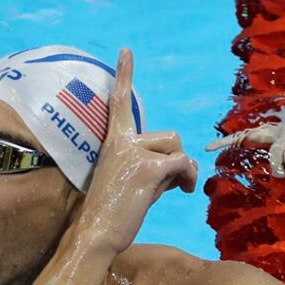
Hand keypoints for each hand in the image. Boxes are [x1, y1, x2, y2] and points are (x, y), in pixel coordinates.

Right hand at [78, 48, 197, 253]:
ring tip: (172, 189)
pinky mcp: (148, 168)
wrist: (95, 234)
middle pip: (169, 136)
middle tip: (166, 184)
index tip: (126, 51)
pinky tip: (184, 191)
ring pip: (177, 150)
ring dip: (182, 171)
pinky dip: (188, 177)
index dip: (124, 76)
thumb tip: (183, 168)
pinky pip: (182, 163)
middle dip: (175, 160)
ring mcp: (135, 153)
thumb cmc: (112, 214)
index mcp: (113, 143)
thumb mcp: (131, 182)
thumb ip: (152, 166)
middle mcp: (122, 142)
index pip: (119, 103)